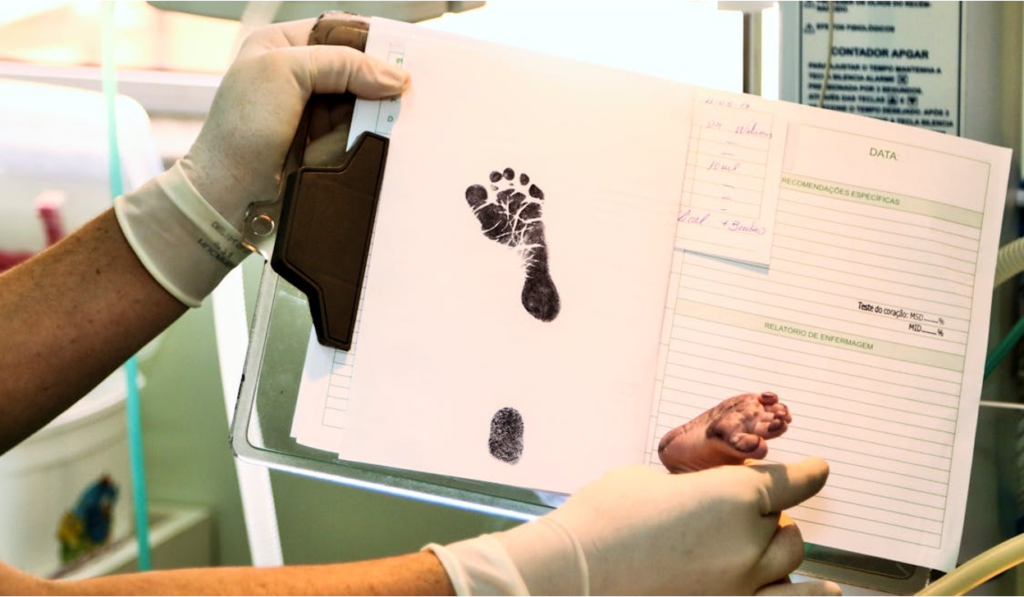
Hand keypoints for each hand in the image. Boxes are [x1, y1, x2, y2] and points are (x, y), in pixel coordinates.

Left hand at [115, 18, 408, 306]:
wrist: (231, 191)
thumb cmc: (241, 127)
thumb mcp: (286, 72)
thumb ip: (342, 64)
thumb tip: (394, 77)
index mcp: (282, 44)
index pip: (339, 31)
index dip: (369, 42)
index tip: (400, 56)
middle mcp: (298, 74)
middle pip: (356, 70)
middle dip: (371, 85)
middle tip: (395, 94)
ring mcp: (311, 110)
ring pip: (361, 104)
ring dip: (361, 118)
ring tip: (347, 129)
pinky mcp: (322, 141)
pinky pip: (356, 133)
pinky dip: (354, 140)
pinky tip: (338, 148)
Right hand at [430, 458, 839, 595]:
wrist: (575, 572)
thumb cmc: (603, 520)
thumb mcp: (649, 481)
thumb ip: (690, 488)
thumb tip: (700, 500)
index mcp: (732, 495)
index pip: (788, 482)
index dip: (806, 474)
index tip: (819, 470)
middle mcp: (747, 541)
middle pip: (784, 526)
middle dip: (768, 515)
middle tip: (743, 511)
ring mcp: (741, 584)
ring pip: (787, 561)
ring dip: (777, 547)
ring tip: (771, 542)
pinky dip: (809, 594)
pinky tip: (827, 591)